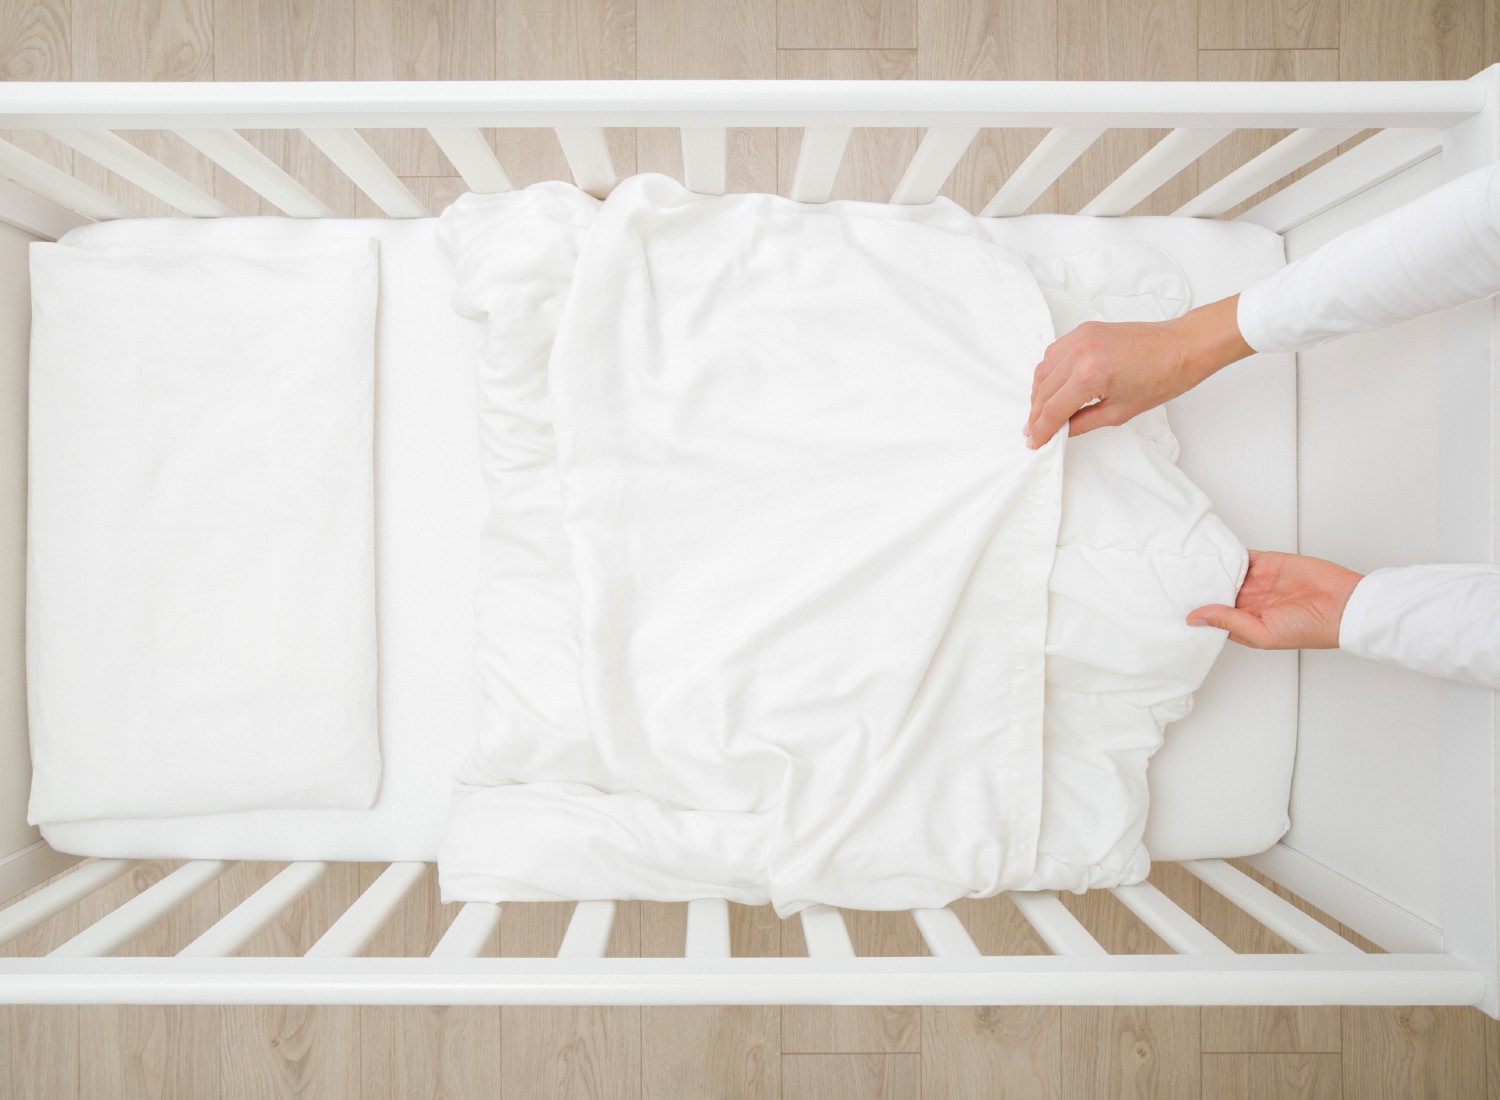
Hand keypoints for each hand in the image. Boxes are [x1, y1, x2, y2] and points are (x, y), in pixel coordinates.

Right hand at [1025, 295, 1253, 448]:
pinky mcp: (1084, 330)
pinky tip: (1052, 387)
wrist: (1181, 347)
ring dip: (1039, 394)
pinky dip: (1048, 372)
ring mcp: (1079, 337)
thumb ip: (1083, 422)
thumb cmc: (1161, 378)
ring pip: (1043, 371)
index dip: (1041, 430)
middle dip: (1036, 414)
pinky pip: (1054, 353)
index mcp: (1089, 376)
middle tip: (1033, 431)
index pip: (1053, 409)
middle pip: (1043, 391)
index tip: (1035, 442)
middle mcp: (1079, 353)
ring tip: (1041, 412)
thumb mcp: (1120, 412)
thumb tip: (1062, 430)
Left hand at [1188, 550, 1363, 649]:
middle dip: (1198, 587)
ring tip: (1183, 564)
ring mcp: (1258, 581)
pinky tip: (1209, 549)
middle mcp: (1250, 603)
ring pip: (1225, 572)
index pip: (1213, 617)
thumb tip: (1194, 618)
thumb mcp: (1262, 633)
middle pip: (1216, 592)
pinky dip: (1226, 552)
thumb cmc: (1310, 628)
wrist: (1344, 604)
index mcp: (1247, 624)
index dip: (1195, 611)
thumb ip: (1227, 621)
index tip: (1172, 605)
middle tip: (1170, 580)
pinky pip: (1242, 555)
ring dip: (1210, 568)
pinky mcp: (1268, 562)